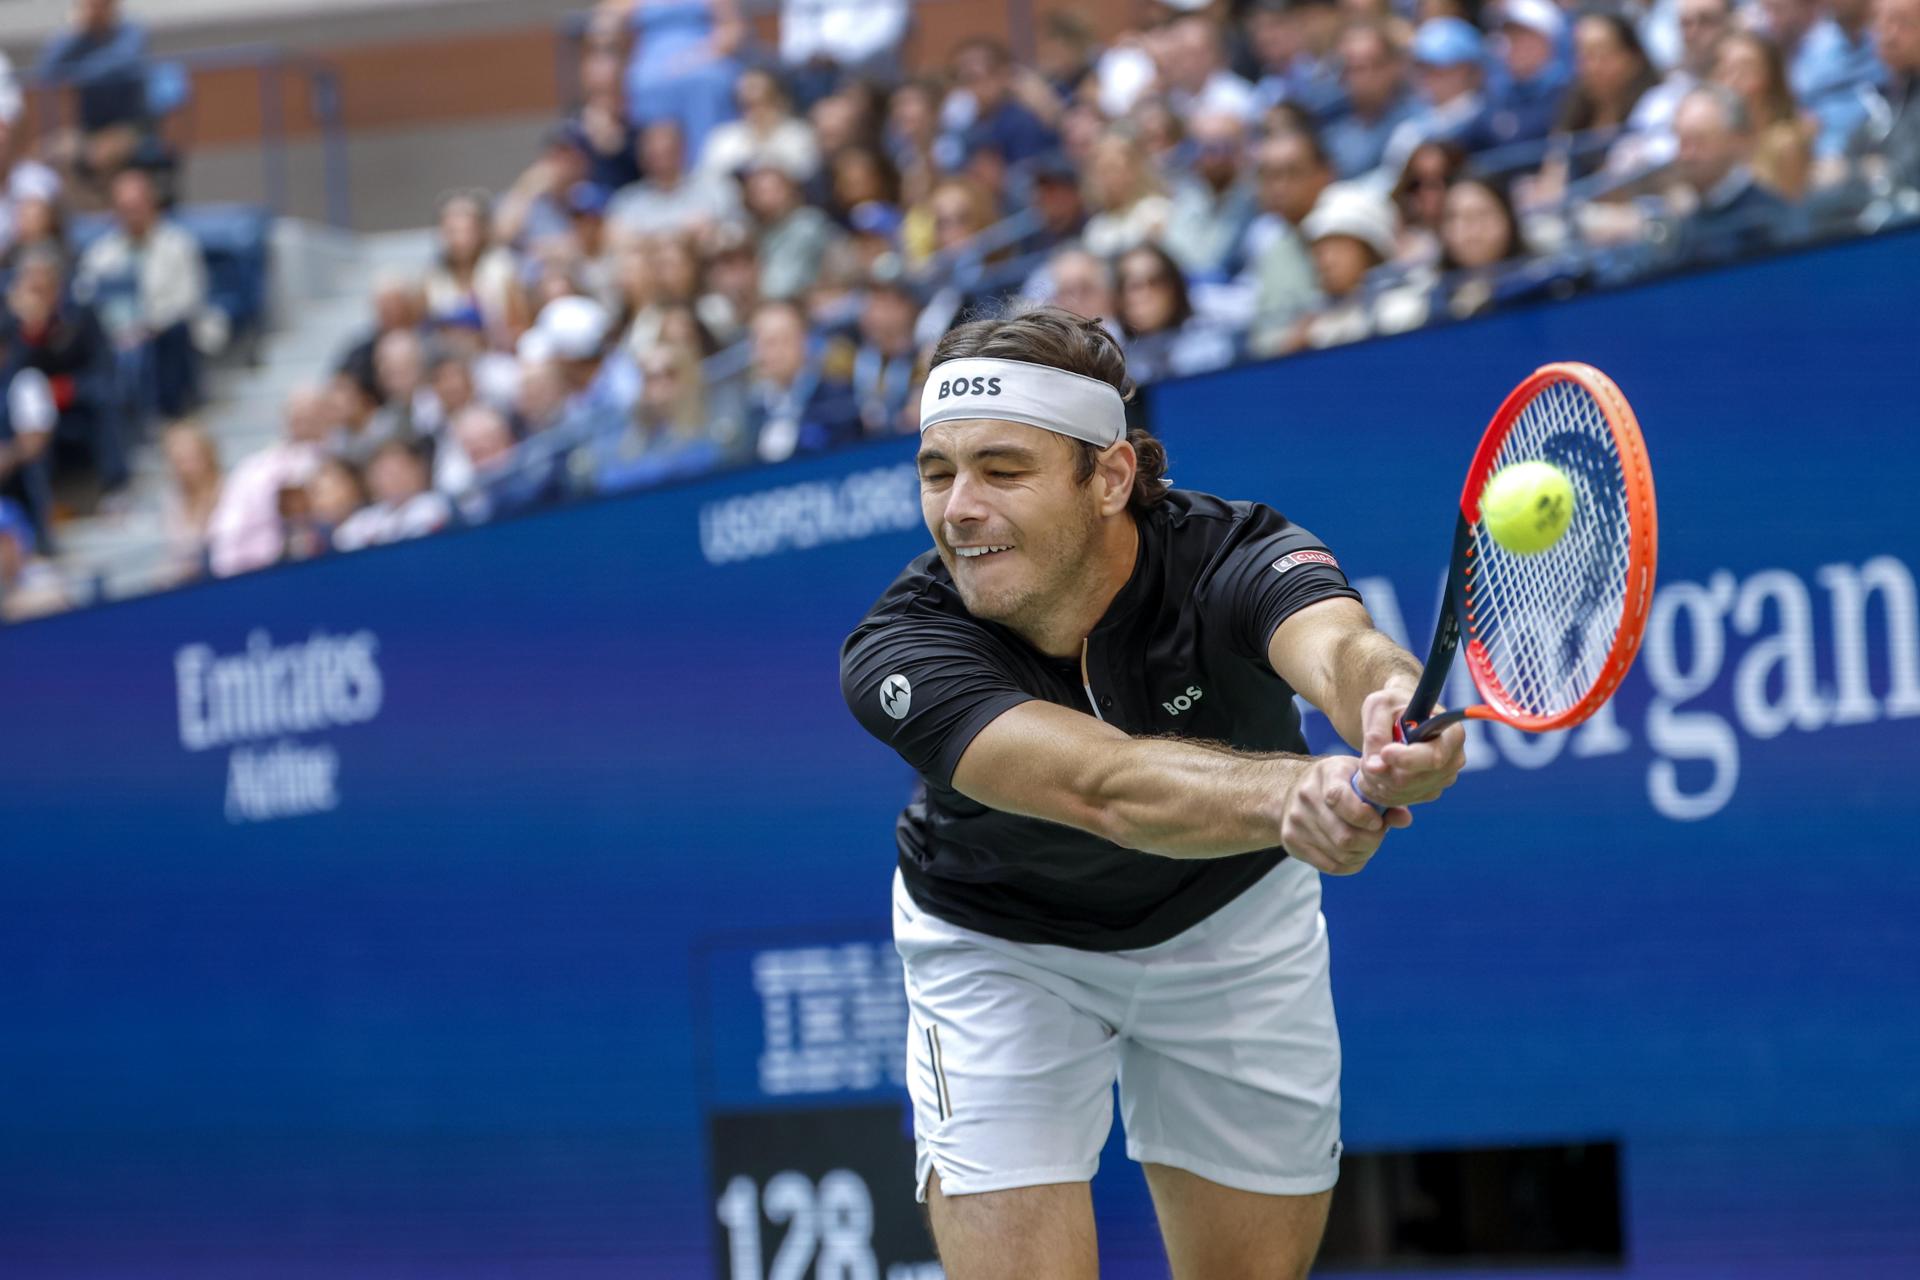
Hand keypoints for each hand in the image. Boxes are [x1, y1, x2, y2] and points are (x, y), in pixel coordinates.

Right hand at [1280, 756, 1408, 876]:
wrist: (1293, 789)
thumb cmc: (1340, 782)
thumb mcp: (1361, 777)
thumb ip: (1385, 797)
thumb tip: (1404, 819)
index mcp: (1326, 773)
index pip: (1338, 799)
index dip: (1364, 817)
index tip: (1378, 822)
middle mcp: (1306, 796)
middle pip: (1343, 836)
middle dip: (1371, 841)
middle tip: (1379, 835)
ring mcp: (1295, 821)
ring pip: (1340, 854)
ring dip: (1363, 854)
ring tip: (1368, 843)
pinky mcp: (1291, 841)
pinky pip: (1330, 866)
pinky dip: (1351, 864)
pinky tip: (1356, 854)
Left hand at [1353, 679, 1466, 808]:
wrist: (1399, 715)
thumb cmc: (1393, 705)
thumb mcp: (1380, 707)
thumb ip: (1376, 733)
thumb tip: (1376, 766)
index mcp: (1452, 734)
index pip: (1433, 758)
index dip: (1406, 760)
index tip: (1384, 753)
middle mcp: (1453, 760)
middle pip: (1411, 780)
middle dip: (1381, 772)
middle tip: (1364, 760)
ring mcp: (1443, 779)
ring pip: (1401, 793)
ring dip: (1376, 781)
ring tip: (1368, 762)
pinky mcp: (1428, 792)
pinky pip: (1398, 800)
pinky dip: (1379, 790)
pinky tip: (1374, 774)